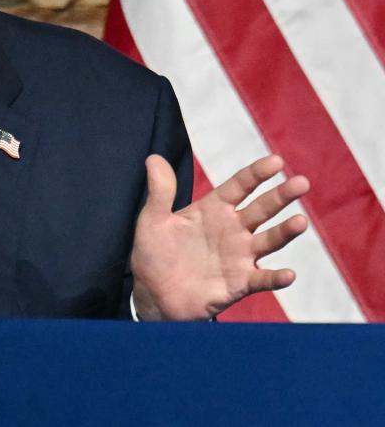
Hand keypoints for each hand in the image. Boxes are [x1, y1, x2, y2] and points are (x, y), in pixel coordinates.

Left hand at [131, 154, 308, 320]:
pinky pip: (262, 279)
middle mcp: (232, 229)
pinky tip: (288, 274)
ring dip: (285, 232)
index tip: (276, 161)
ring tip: (300, 222)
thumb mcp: (152, 220)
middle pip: (262, 208)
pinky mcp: (240, 283)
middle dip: (281, 196)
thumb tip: (153, 158)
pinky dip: (276, 278)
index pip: (240, 186)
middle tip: (301, 182)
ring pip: (269, 240)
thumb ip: (160, 191)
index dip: (257, 173)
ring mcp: (239, 256)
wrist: (154, 294)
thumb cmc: (154, 253)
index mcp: (214, 209)